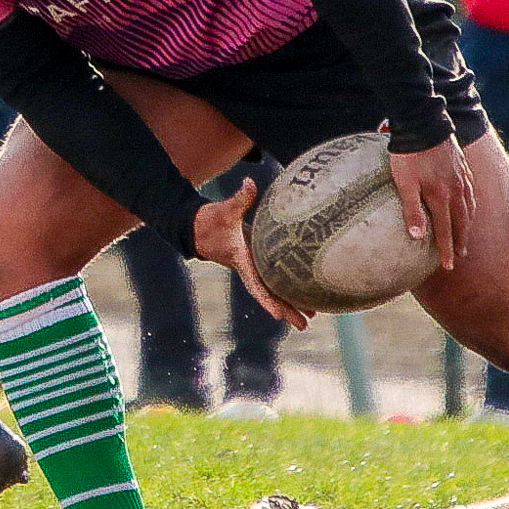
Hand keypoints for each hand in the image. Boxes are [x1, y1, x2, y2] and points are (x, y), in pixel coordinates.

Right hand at [192, 179, 314, 329]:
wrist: (197, 226)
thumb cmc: (210, 220)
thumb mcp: (225, 209)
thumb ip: (240, 198)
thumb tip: (249, 182)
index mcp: (241, 260)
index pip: (255, 284)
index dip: (267, 299)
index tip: (279, 315)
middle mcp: (248, 268)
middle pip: (269, 295)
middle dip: (286, 310)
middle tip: (304, 326)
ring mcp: (253, 267)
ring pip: (274, 291)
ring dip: (290, 304)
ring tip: (311, 318)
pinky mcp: (256, 262)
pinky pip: (274, 281)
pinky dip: (287, 290)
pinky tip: (304, 295)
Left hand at [387, 138, 474, 269]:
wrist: (424, 123)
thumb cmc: (409, 155)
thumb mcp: (405, 183)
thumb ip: (411, 210)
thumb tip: (417, 237)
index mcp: (441, 197)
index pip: (446, 231)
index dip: (446, 250)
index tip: (448, 266)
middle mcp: (456, 191)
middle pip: (461, 222)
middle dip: (460, 240)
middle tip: (460, 255)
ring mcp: (461, 178)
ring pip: (468, 207)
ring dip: (467, 224)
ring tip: (465, 234)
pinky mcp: (462, 166)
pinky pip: (470, 190)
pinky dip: (470, 203)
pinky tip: (466, 204)